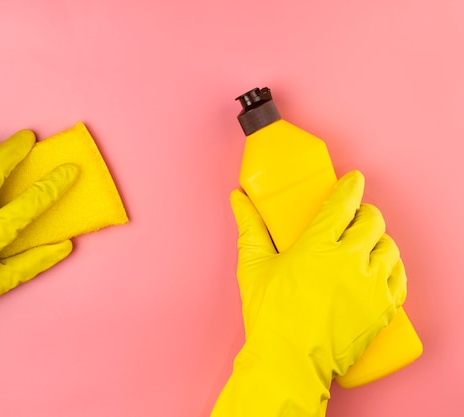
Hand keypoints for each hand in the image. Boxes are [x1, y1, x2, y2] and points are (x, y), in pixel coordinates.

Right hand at [211, 170, 406, 416]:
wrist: (288, 361)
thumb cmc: (269, 315)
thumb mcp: (253, 266)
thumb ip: (249, 227)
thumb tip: (239, 200)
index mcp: (317, 246)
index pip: (342, 204)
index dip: (351, 187)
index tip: (354, 180)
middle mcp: (349, 261)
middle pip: (372, 222)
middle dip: (365, 213)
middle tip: (355, 218)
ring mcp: (369, 286)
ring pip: (389, 247)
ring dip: (379, 240)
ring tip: (366, 244)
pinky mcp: (381, 309)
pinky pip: (399, 278)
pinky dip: (392, 267)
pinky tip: (381, 267)